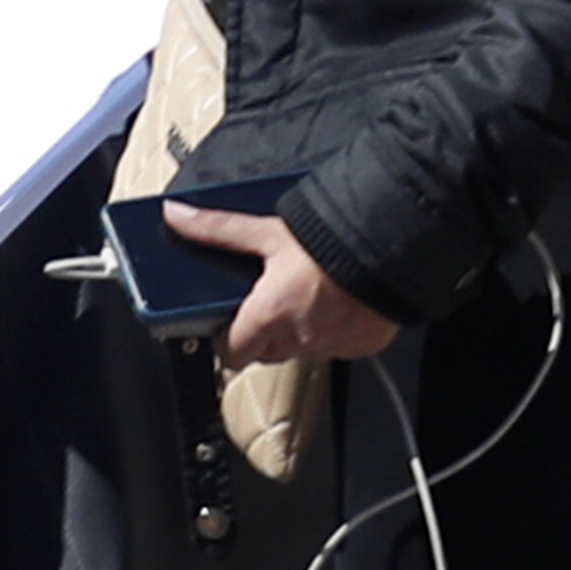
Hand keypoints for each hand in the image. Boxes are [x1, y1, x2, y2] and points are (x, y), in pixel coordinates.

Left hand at [164, 203, 400, 370]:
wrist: (395, 247)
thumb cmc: (331, 242)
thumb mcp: (267, 232)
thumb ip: (217, 230)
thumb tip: (175, 216)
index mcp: (268, 318)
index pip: (231, 353)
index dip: (226, 339)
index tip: (229, 323)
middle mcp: (298, 340)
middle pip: (266, 354)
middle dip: (262, 335)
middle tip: (269, 303)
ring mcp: (333, 346)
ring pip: (302, 352)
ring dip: (298, 334)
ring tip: (306, 298)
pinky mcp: (364, 346)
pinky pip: (339, 348)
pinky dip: (334, 332)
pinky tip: (338, 304)